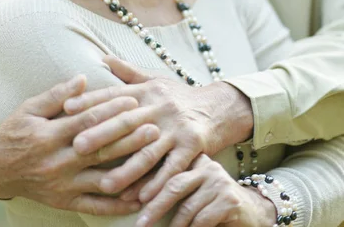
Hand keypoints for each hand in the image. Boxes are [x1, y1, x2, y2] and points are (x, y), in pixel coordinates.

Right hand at [0, 75, 157, 213]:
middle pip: (99, 149)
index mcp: (50, 135)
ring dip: (130, 171)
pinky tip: (138, 199)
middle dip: (129, 138)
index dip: (111, 110)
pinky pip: (94, 206)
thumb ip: (57, 95)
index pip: (87, 121)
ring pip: (101, 179)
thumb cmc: (16, 132)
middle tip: (154, 127)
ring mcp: (62, 185)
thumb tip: (83, 78)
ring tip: (154, 162)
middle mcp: (57, 162)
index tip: (133, 100)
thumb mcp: (30, 108)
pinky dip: (117, 205)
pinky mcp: (64, 202)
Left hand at [64, 57, 252, 200]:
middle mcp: (160, 106)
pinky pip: (173, 168)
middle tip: (77, 147)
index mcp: (147, 90)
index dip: (89, 101)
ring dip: (127, 169)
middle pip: (127, 121)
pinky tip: (142, 199)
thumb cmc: (177, 96)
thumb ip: (127, 73)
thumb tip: (101, 58)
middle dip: (102, 135)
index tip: (66, 108)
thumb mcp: (154, 80)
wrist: (218, 107)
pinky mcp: (193, 145)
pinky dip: (157, 184)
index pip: (114, 95)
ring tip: (106, 184)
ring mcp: (177, 126)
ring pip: (148, 150)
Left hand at [133, 155, 276, 226]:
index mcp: (195, 159)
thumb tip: (137, 197)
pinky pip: (202, 220)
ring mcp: (219, 182)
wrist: (253, 213)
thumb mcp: (194, 191)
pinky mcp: (229, 200)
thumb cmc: (214, 204)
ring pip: (188, 208)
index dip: (146, 184)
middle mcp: (207, 166)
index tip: (127, 198)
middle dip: (155, 206)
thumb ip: (174, 187)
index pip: (167, 169)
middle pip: (175, 185)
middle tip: (141, 223)